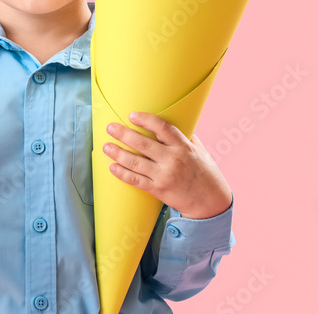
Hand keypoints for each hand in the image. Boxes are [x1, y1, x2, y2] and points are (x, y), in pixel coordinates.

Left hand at [103, 112, 231, 219]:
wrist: (211, 203)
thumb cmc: (205, 173)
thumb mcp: (200, 151)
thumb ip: (187, 137)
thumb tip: (178, 119)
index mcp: (183, 147)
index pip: (162, 128)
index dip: (146, 120)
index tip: (132, 115)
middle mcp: (173, 159)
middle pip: (143, 143)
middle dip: (123, 134)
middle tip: (110, 127)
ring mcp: (165, 176)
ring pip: (135, 162)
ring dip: (118, 153)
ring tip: (106, 146)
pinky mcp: (159, 190)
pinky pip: (136, 180)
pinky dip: (122, 173)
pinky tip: (112, 167)